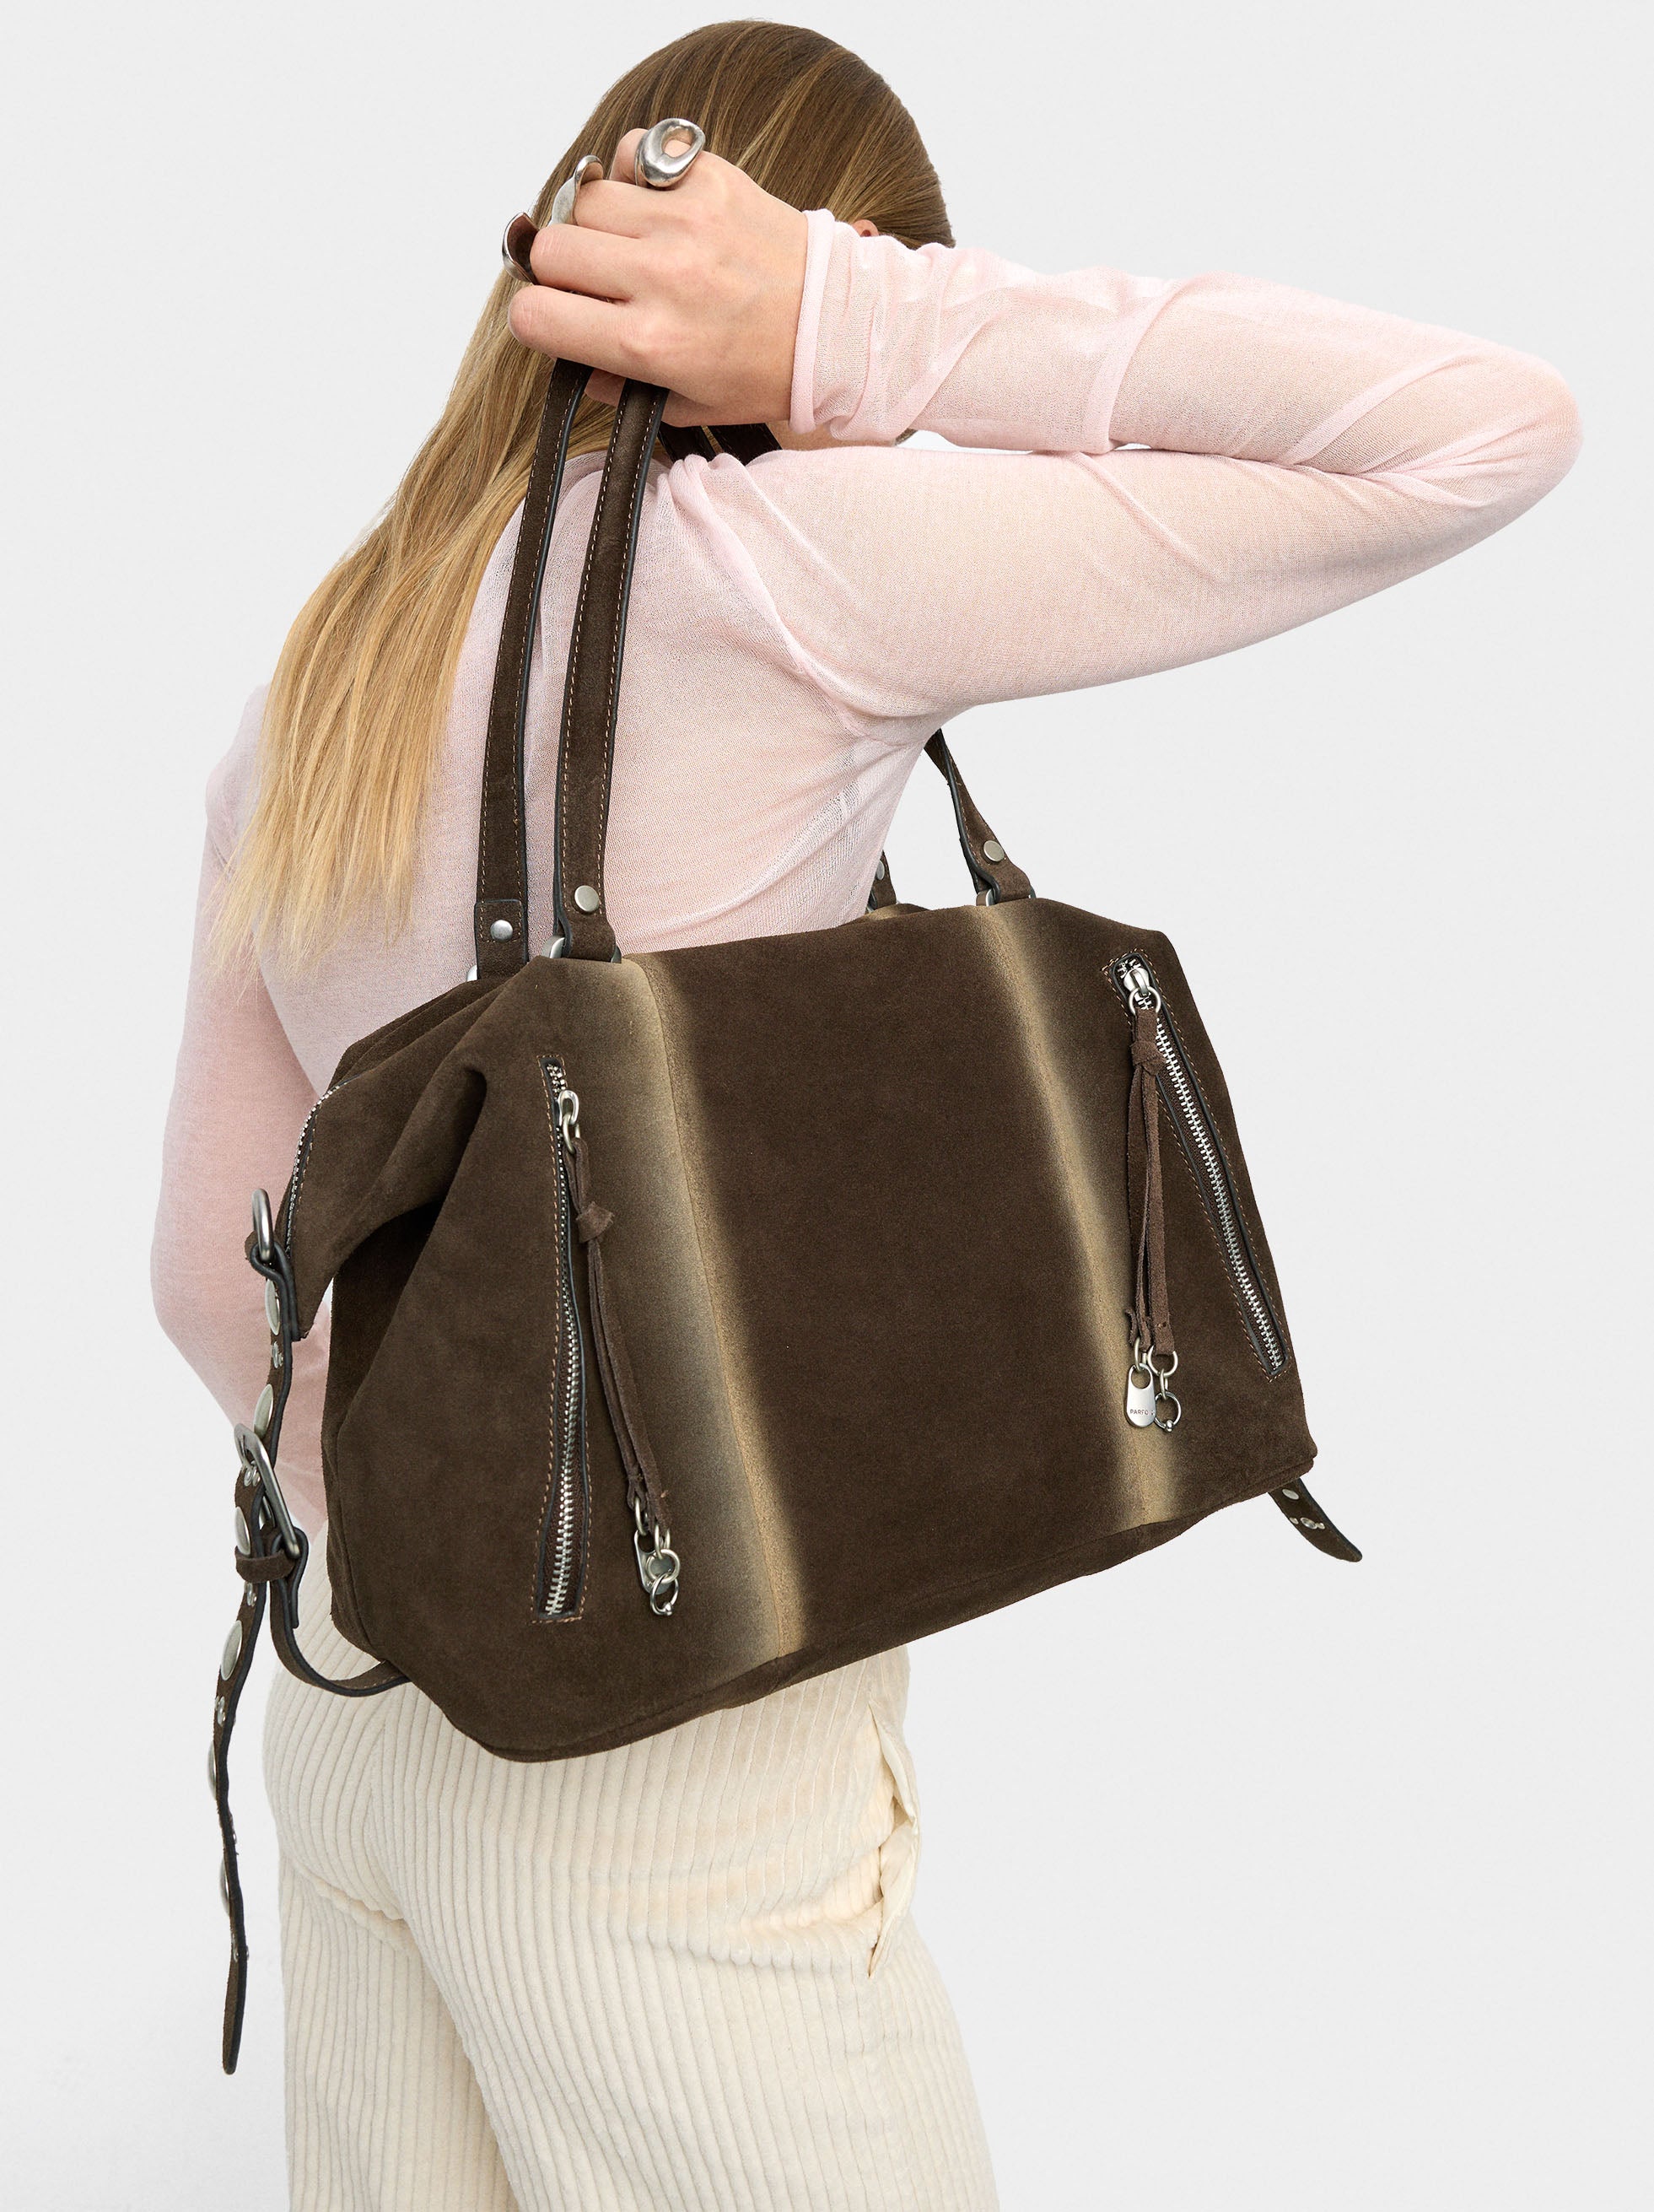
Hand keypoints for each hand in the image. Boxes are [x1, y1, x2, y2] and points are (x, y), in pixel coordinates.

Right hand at [507, 127, 807, 427]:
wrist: (836, 325)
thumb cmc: (765, 369)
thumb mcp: (688, 404)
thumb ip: (620, 387)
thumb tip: (574, 361)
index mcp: (650, 343)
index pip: (536, 317)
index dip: (535, 319)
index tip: (555, 319)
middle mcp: (660, 277)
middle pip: (550, 249)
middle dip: (559, 270)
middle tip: (592, 283)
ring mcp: (684, 221)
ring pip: (584, 200)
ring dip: (595, 223)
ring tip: (628, 244)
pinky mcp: (707, 178)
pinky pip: (632, 154)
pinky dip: (631, 174)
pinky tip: (652, 205)